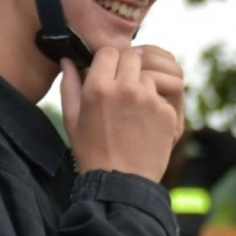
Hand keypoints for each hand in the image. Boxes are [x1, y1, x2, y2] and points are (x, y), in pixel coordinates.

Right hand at [61, 47, 182, 180]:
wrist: (121, 183)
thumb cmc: (92, 151)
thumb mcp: (73, 119)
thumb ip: (70, 85)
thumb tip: (68, 60)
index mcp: (98, 87)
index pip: (108, 52)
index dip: (108, 61)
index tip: (107, 72)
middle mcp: (125, 88)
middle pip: (131, 57)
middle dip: (126, 68)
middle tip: (122, 87)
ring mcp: (149, 100)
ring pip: (148, 75)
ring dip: (142, 85)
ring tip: (133, 108)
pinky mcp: (167, 112)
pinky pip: (162, 95)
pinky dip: (155, 104)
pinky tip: (145, 122)